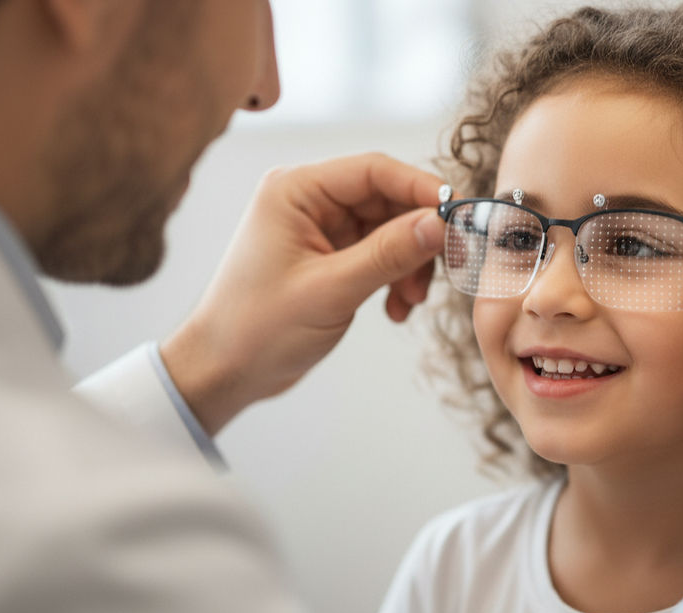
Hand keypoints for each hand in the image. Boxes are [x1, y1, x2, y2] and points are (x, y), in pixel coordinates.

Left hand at [160, 153, 445, 433]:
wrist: (224, 371)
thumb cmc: (257, 329)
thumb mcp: (330, 290)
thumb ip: (388, 254)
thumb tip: (440, 223)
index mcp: (296, 191)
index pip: (373, 170)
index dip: (420, 189)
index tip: (457, 216)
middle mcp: (309, 201)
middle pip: (388, 200)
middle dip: (418, 237)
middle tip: (443, 269)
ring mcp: (321, 229)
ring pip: (390, 230)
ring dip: (410, 265)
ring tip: (410, 302)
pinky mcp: (331, 257)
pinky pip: (381, 255)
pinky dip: (396, 279)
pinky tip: (395, 311)